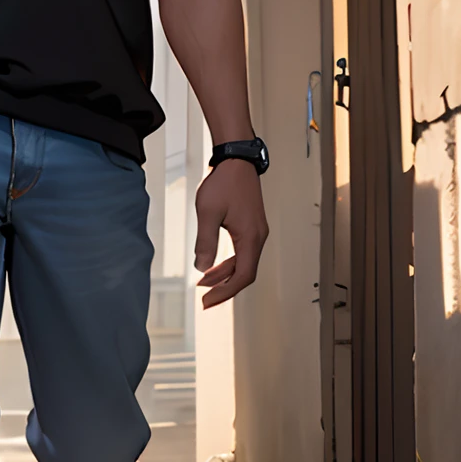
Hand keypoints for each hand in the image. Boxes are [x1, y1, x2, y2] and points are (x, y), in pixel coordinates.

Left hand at [194, 158, 267, 307]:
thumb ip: (205, 242)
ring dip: (225, 275)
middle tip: (204, 300)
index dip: (225, 292)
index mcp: (250, 237)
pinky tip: (213, 265)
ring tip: (203, 283)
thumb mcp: (208, 213)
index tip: (207, 301)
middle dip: (224, 288)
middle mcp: (258, 237)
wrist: (236, 160)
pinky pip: (242, 252)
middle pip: (245, 273)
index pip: (243, 276)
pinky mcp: (251, 226)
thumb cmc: (222, 183)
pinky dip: (228, 262)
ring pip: (244, 263)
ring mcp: (257, 232)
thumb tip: (202, 268)